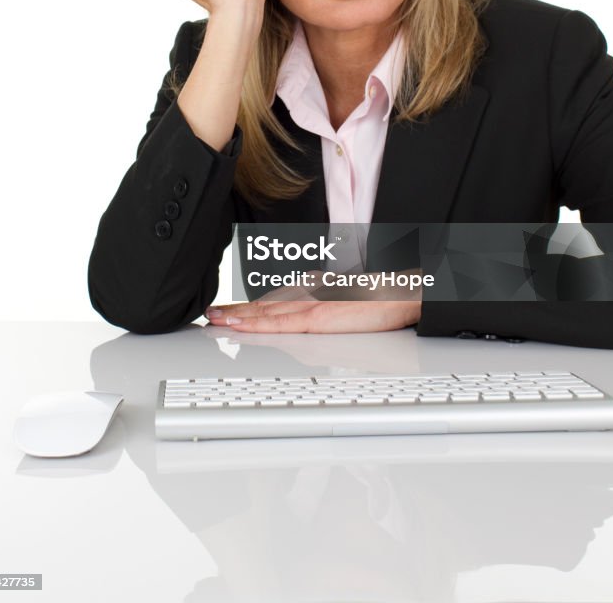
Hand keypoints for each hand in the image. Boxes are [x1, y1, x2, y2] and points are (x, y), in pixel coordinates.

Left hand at [204, 296, 421, 333]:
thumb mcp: (345, 299)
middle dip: (236, 309)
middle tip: (211, 314)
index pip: (275, 299)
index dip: (250, 305)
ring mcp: (311, 303)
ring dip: (239, 315)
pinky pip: (282, 323)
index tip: (230, 309)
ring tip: (217, 319)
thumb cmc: (379, 300)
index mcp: (314, 288)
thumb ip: (326, 305)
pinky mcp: (318, 316)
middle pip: (265, 304)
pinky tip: (242, 326)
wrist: (400, 294)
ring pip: (267, 311)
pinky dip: (258, 324)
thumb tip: (311, 314)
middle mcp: (308, 292)